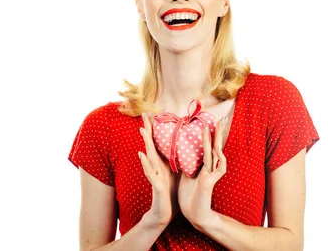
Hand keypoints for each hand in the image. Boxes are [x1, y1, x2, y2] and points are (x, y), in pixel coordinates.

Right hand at [138, 112, 179, 226]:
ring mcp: (155, 175)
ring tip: (142, 129)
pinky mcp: (156, 185)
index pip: (159, 142)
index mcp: (164, 163)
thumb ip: (178, 160)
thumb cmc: (171, 193)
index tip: (155, 113)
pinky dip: (145, 164)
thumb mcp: (177, 174)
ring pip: (149, 156)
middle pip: (152, 144)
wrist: (165, 213)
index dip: (156, 129)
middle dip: (149, 129)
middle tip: (144, 113)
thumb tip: (186, 146)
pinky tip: (142, 155)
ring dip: (146, 142)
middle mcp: (157, 166)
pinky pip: (150, 173)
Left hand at [178, 119, 226, 230]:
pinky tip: (216, 151)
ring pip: (214, 155)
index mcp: (203, 167)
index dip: (209, 135)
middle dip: (217, 133)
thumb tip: (182, 152)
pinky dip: (218, 160)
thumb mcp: (186, 176)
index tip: (209, 122)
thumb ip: (187, 164)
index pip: (208, 147)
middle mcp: (209, 169)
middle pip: (215, 147)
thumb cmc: (190, 197)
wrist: (194, 215)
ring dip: (211, 142)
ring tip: (207, 128)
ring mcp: (211, 175)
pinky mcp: (209, 183)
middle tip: (220, 119)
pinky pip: (216, 169)